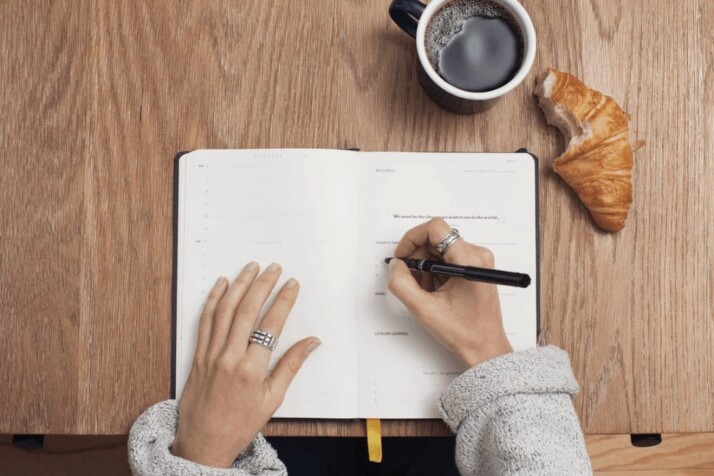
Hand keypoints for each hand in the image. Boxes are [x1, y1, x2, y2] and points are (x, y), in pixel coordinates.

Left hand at [171, 262, 320, 467]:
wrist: (204, 443)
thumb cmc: (240, 424)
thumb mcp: (273, 399)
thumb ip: (291, 366)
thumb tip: (312, 342)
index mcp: (252, 369)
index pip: (271, 325)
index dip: (283, 301)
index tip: (292, 285)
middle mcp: (229, 357)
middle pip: (247, 310)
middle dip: (262, 285)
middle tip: (274, 268)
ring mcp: (210, 354)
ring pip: (225, 310)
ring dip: (239, 285)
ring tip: (251, 268)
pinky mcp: (198, 355)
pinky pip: (205, 320)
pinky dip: (213, 299)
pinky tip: (222, 284)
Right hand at [388, 218, 511, 367]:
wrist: (485, 348)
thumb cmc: (464, 332)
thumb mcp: (424, 310)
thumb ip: (402, 284)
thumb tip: (395, 265)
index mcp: (469, 260)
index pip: (435, 228)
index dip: (412, 238)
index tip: (402, 256)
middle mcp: (477, 254)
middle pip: (436, 238)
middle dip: (418, 257)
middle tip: (410, 279)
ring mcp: (477, 261)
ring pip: (440, 249)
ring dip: (426, 266)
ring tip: (425, 291)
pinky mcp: (475, 268)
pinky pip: (447, 258)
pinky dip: (435, 272)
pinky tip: (434, 292)